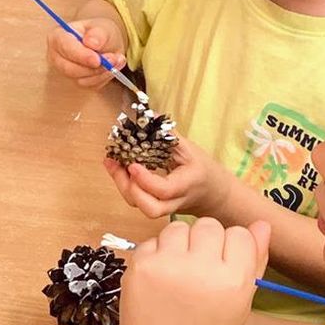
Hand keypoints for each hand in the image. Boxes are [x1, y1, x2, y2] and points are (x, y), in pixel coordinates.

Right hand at [47, 18, 125, 85]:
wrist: (105, 44)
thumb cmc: (99, 33)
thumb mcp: (102, 27)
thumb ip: (98, 33)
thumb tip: (92, 43)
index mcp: (58, 37)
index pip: (64, 47)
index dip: (81, 55)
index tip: (97, 59)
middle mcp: (57, 57)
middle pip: (70, 69)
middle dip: (94, 67)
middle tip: (113, 59)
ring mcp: (66, 71)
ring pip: (82, 80)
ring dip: (102, 72)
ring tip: (117, 58)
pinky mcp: (78, 81)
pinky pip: (91, 85)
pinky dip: (105, 77)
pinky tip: (113, 66)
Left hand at [103, 133, 230, 219]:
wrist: (212, 193)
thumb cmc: (202, 169)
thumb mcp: (190, 149)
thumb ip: (169, 135)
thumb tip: (149, 115)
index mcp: (187, 185)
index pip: (165, 190)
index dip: (145, 180)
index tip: (133, 164)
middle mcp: (175, 201)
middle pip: (150, 209)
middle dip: (130, 190)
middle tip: (119, 166)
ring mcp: (164, 207)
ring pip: (140, 207)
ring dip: (123, 186)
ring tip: (112, 163)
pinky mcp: (154, 206)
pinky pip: (137, 202)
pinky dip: (124, 185)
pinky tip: (117, 168)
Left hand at [119, 217, 270, 324]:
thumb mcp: (239, 302)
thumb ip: (254, 261)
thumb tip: (261, 223)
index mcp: (233, 280)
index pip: (239, 234)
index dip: (230, 247)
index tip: (221, 265)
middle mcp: (203, 269)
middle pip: (208, 225)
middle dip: (204, 241)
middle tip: (197, 268)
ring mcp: (169, 266)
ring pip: (178, 227)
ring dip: (178, 244)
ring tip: (178, 271)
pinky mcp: (142, 266)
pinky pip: (152, 241)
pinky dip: (156, 256)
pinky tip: (159, 280)